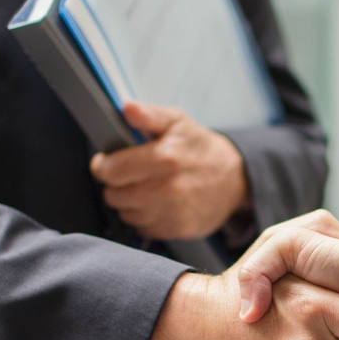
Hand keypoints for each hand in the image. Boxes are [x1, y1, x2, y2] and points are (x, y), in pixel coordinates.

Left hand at [90, 101, 248, 239]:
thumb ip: (149, 115)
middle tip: (129, 175)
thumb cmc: (201, 148)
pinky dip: (145, 218)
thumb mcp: (178, 122)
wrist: (235, 179)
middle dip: (115, 185)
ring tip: (145, 188)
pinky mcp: (178, 230)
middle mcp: (167, 189)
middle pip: (114, 196)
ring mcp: (173, 213)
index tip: (106, 162)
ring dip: (129, 203)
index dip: (103, 166)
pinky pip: (143, 229)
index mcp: (164, 158)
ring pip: (126, 214)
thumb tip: (128, 109)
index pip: (111, 171)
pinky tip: (156, 204)